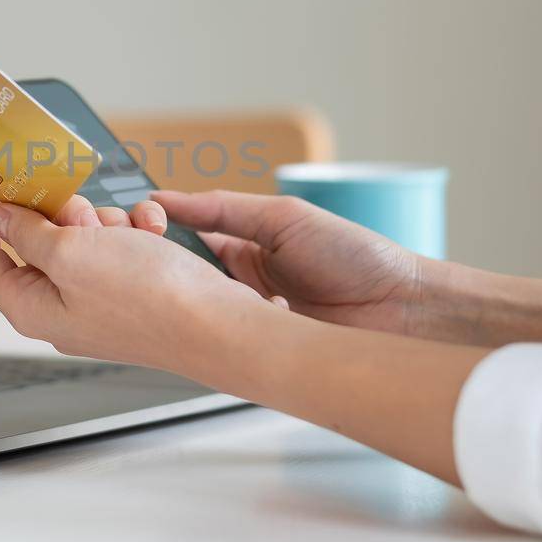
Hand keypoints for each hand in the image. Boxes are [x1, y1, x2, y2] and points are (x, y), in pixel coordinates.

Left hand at [0, 186, 267, 371]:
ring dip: (104, 218)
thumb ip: (26, 232)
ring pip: (79, 233)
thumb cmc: (148, 300)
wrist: (217, 323)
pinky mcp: (130, 284)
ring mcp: (96, 295)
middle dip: (58, 212)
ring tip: (128, 231)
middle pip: (32, 238)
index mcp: (30, 306)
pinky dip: (135, 228)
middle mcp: (58, 305)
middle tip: (80, 210)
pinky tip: (153, 233)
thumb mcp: (71, 253)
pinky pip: (118, 241)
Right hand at [152, 190, 425, 334]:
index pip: (181, 234)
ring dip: (197, 299)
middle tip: (153, 261)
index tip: (139, 225)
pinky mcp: (259, 345)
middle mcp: (240, 280)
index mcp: (242, 243)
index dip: (156, 229)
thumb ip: (222, 208)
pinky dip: (225, 329)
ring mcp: (247, 315)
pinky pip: (226, 338)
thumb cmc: (355, 256)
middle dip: (164, 267)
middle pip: (181, 273)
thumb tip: (167, 196)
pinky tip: (230, 321)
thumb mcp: (282, 218)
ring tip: (195, 290)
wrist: (402, 308)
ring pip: (199, 308)